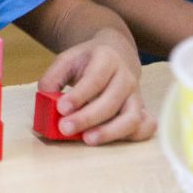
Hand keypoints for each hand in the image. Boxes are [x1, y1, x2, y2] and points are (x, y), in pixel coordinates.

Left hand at [37, 28, 156, 144]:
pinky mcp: (142, 110)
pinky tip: (112, 140)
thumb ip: (52, 78)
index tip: (61, 109)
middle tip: (65, 128)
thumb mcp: (66, 60)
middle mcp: (126, 77)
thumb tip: (46, 100)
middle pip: (111, 101)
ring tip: (87, 140)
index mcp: (106, 59)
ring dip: (110, 132)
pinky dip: (133, 136)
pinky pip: (145, 126)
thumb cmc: (87, 61)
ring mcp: (136, 95)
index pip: (95, 79)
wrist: (115, 53)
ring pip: (131, 117)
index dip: (79, 96)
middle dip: (87, 118)